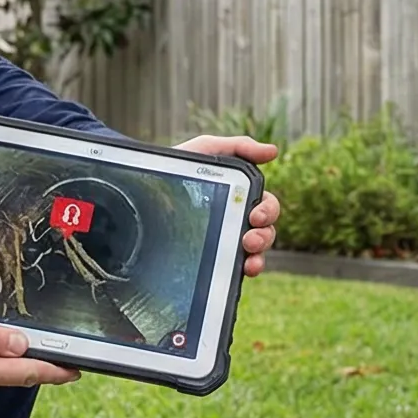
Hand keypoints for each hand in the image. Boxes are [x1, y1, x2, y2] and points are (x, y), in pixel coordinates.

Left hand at [175, 134, 284, 276]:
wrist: (144, 188)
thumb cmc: (179, 166)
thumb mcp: (207, 149)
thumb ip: (240, 147)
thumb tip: (273, 151)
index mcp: (241, 196)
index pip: (266, 207)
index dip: (268, 212)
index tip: (256, 215)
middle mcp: (237, 220)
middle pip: (265, 231)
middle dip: (264, 236)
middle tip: (250, 238)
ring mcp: (225, 241)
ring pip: (255, 252)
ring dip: (259, 255)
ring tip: (248, 256)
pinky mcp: (212, 258)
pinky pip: (234, 268)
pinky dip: (245, 270)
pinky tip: (242, 270)